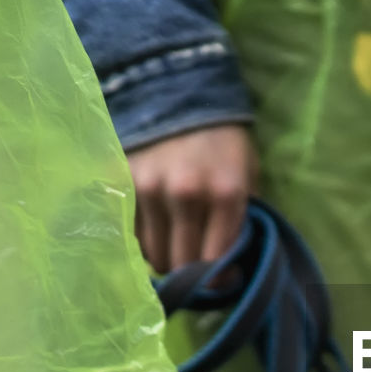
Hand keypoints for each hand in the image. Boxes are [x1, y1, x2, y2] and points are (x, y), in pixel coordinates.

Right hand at [127, 124, 258, 273]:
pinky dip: (144, 239)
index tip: (221, 280)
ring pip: (153, 254)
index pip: (216, 261)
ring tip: (176, 246)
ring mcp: (150, 189)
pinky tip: (156, 228)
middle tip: (196, 268)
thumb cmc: (223, 141)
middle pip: (182, 264)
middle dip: (191, 274)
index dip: (219, 280)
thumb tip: (230, 265)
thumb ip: (241, 219)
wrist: (178, 91)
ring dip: (166, 258)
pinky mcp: (122, 183)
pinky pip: (132, 233)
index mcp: (226, 194)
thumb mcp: (248, 175)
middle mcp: (187, 195)